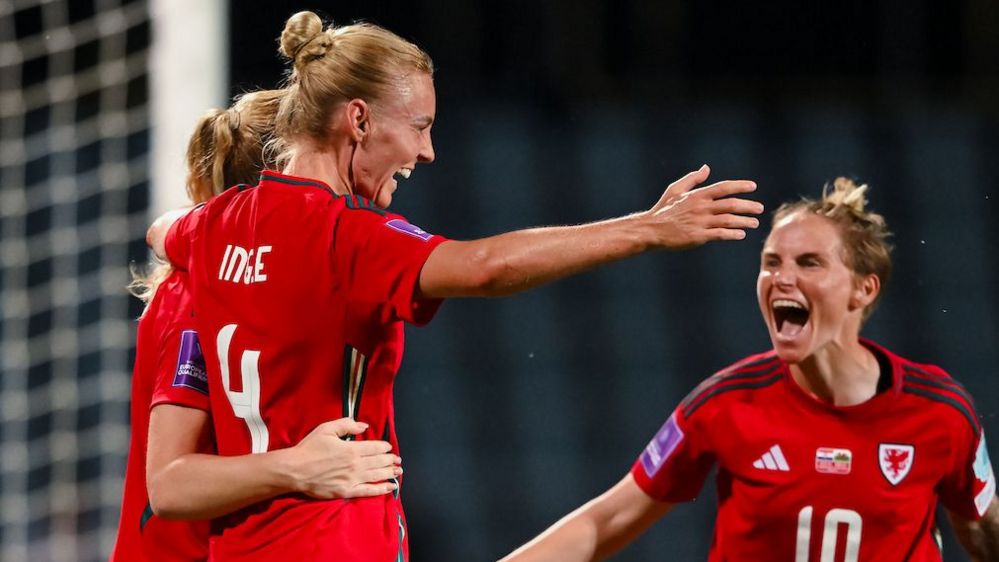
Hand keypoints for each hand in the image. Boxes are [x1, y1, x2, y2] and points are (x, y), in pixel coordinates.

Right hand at [285, 418, 401, 499]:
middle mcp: (355, 465)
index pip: (375, 448)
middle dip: (390, 460)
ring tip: (398, 471)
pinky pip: (368, 491)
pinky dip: (381, 489)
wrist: (294, 470)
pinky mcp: (346, 492)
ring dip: (390, 472)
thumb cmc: (309, 448)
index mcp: (351, 449)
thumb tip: (364, 426)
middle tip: (397, 460)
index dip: (384, 447)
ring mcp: (352, 479)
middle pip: (379, 462)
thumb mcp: (326, 429)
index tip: (388, 447)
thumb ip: (347, 425)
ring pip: (377, 475)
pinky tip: (390, 487)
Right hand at [646, 164, 762, 248]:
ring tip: (754, 223)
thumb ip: (692, 179)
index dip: (740, 186)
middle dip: (748, 206)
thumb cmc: (663, 209)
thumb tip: (706, 168)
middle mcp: (701, 207)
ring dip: (744, 221)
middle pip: (731, 204)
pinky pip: (720, 234)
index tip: (753, 187)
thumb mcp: (675, 189)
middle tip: (759, 208)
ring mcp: (700, 222)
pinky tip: (741, 234)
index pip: (724, 188)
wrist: (651, 229)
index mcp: (697, 195)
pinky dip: (732, 234)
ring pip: (728, 220)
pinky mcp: (698, 236)